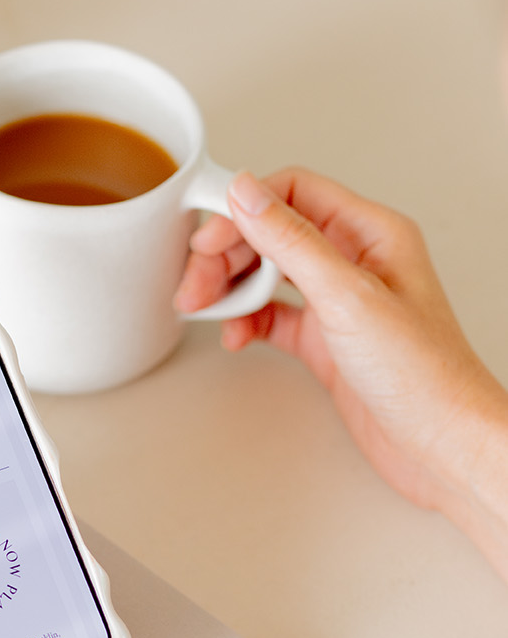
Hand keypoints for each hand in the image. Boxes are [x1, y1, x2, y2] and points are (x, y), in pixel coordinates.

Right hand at [175, 168, 507, 544]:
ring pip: (268, 275)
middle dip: (227, 255)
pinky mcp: (327, 342)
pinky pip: (274, 317)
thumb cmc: (424, 375)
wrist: (441, 444)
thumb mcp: (347, 297)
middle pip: (272, 234)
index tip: (206, 236)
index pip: (293, 193)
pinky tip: (236, 335)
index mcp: (372, 233)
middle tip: (196, 284)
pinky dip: (248, 323)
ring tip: (206, 309)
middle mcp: (356, 261)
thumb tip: (247, 193)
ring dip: (231, 289)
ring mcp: (340, 302)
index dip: (244, 210)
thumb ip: (291, 242)